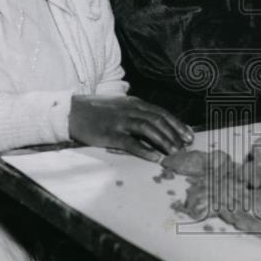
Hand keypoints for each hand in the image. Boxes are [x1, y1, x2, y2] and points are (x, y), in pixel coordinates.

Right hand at [68, 95, 193, 161]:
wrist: (72, 111)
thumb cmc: (97, 110)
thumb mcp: (120, 105)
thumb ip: (137, 112)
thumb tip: (156, 124)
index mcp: (135, 103)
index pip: (162, 113)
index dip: (177, 124)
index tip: (189, 135)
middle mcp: (130, 110)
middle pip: (158, 121)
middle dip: (174, 134)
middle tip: (185, 147)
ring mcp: (120, 121)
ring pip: (148, 130)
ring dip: (164, 141)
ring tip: (174, 152)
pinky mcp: (110, 134)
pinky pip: (131, 143)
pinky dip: (144, 150)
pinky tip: (155, 157)